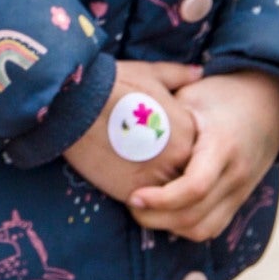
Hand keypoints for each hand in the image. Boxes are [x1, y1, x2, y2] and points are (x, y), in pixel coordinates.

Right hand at [60, 59, 201, 202]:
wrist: (78, 101)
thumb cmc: (113, 83)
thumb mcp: (152, 73)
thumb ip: (180, 76)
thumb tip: (200, 72)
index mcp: (188, 131)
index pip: (196, 153)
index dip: (176, 149)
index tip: (157, 144)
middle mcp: (179, 158)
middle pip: (183, 176)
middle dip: (169, 173)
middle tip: (145, 163)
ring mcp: (158, 178)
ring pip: (167, 196)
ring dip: (156, 191)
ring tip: (133, 177)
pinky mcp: (134, 193)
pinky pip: (145, 207)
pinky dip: (138, 201)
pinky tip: (122, 185)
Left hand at [129, 70, 278, 239]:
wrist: (270, 100)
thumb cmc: (222, 92)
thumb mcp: (192, 93)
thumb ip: (164, 114)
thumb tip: (123, 122)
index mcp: (222, 145)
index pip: (195, 187)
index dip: (161, 199)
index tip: (134, 195)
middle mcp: (236, 173)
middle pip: (195, 215)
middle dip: (156, 218)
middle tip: (129, 203)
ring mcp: (241, 190)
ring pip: (203, 228)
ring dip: (169, 226)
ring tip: (143, 210)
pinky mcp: (240, 199)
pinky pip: (212, 227)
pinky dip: (186, 227)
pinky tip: (165, 214)